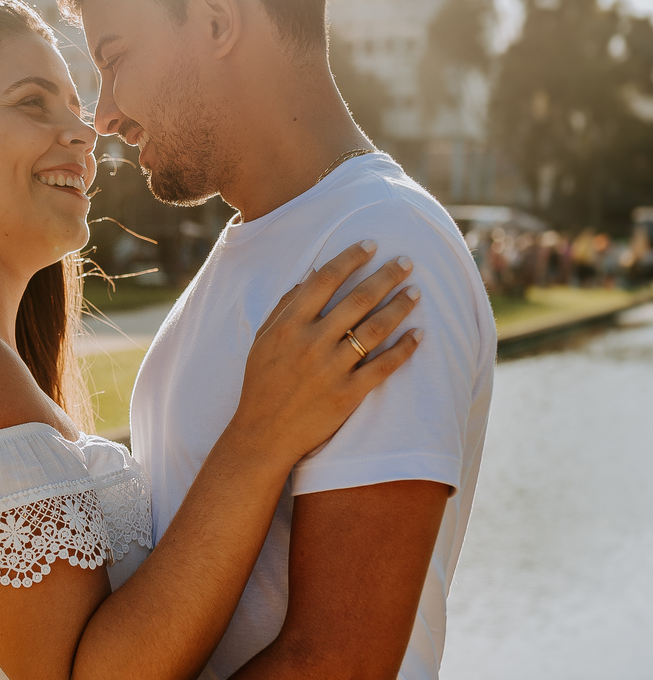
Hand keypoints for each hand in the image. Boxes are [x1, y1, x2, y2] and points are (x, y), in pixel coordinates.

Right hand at [235, 241, 420, 461]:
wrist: (263, 434)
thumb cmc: (262, 383)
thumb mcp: (263, 340)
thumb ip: (285, 307)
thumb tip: (310, 275)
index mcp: (289, 325)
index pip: (325, 280)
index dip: (351, 258)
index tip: (371, 245)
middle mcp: (311, 343)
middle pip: (358, 299)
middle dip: (386, 275)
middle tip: (407, 261)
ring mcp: (331, 370)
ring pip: (375, 329)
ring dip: (400, 306)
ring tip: (416, 291)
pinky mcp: (347, 395)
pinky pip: (383, 366)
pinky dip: (404, 349)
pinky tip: (419, 334)